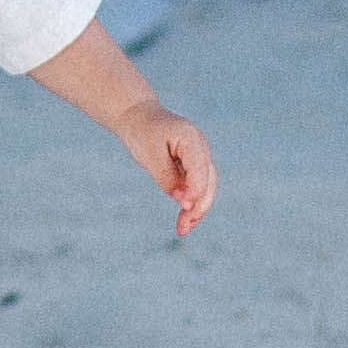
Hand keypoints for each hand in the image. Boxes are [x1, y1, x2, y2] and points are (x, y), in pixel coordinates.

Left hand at [118, 106, 216, 237]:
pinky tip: (184, 222)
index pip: (201, 167)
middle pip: (209, 180)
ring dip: (197, 209)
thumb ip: (167, 177)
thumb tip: (183, 201)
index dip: (196, 189)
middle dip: (199, 205)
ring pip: (206, 187)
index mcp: (191, 138)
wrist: (138, 117)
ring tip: (182, 229)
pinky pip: (197, 188)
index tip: (185, 207)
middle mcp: (201, 148)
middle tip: (183, 226)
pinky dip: (191, 204)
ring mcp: (199, 157)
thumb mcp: (149, 156)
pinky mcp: (193, 167)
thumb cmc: (142, 133)